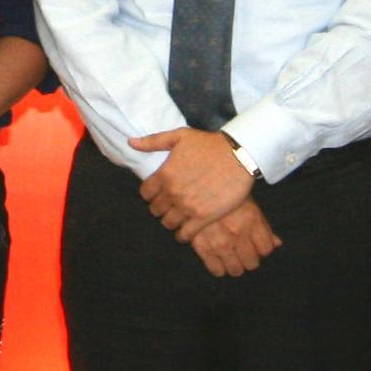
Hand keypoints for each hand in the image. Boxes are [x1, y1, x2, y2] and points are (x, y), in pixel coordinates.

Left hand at [134, 126, 253, 236]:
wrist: (238, 155)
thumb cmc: (209, 144)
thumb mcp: (180, 136)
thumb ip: (153, 141)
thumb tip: (131, 143)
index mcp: (165, 174)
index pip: (145, 193)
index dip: (150, 194)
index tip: (158, 193)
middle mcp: (173, 193)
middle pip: (155, 210)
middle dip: (160, 207)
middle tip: (169, 205)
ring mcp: (188, 207)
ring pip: (168, 223)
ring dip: (171, 220)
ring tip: (178, 216)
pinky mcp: (204, 218)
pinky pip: (185, 234)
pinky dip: (183, 234)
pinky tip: (186, 229)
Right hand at [188, 197, 278, 276]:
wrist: (194, 181)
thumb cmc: (224, 189)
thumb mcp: (248, 201)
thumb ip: (263, 225)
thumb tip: (277, 243)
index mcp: (252, 219)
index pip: (266, 249)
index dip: (263, 248)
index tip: (257, 244)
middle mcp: (237, 233)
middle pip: (252, 263)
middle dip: (250, 258)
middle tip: (243, 251)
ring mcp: (219, 241)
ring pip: (235, 270)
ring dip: (235, 265)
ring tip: (231, 256)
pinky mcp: (201, 245)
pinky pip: (216, 270)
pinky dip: (219, 268)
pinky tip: (218, 258)